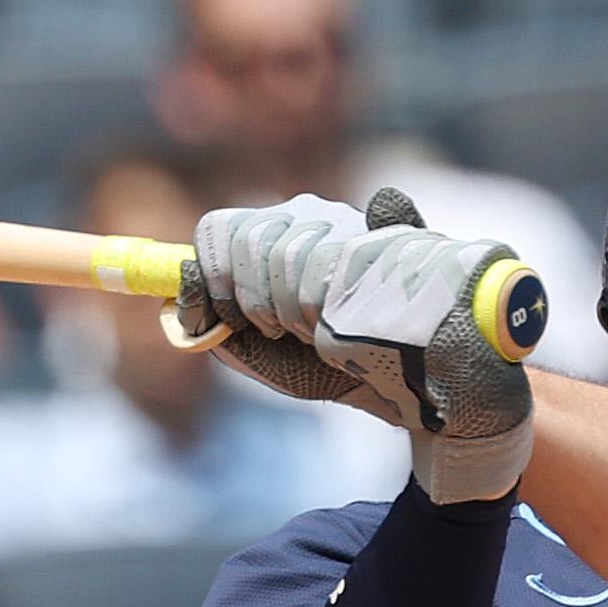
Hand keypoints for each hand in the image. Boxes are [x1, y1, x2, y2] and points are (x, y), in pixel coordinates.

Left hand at [195, 191, 534, 505]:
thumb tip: (180, 301)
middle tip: (287, 330)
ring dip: (287, 308)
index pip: (222, 229)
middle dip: (249, 297)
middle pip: (244, 237)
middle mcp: (318, 218)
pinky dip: (319, 310)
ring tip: (324, 330)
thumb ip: (225, 331)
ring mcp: (350, 227)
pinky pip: (316, 270)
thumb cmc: (349, 370)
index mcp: (288, 235)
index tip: (228, 318)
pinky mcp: (381, 243)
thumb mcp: (274, 357)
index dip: (211, 274)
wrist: (427, 387)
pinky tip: (345, 321)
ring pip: (277, 250)